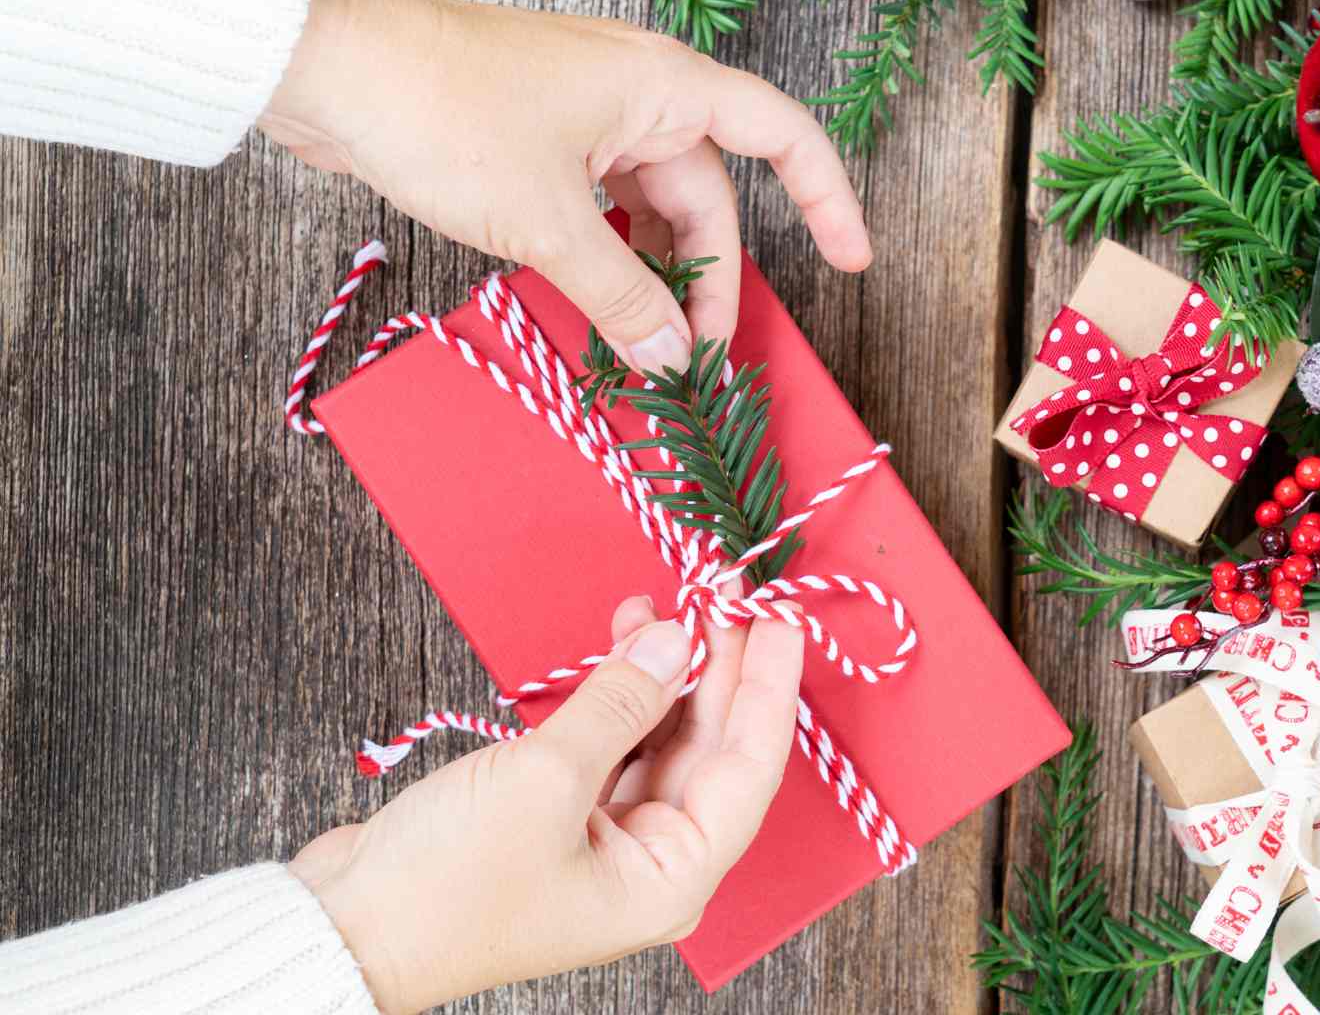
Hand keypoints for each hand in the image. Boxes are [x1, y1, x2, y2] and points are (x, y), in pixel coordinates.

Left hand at [260, 0, 871, 374]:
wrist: (322, 69)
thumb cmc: (441, 115)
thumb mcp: (546, 222)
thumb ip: (623, 295)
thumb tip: (675, 357)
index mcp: (663, 85)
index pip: (782, 136)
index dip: (829, 198)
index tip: (852, 260)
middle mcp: (635, 91)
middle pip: (707, 194)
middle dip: (705, 279)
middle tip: (692, 362)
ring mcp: (583, 112)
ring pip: (649, 206)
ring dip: (652, 274)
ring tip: (642, 346)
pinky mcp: (535, 134)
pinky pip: (599, 203)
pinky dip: (606, 254)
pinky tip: (595, 305)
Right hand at [291, 597, 802, 1012]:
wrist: (342, 927)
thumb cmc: (446, 885)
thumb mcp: (546, 778)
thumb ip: (622, 701)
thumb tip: (678, 640)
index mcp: (672, 879)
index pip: (750, 767)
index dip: (769, 685)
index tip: (780, 615)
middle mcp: (653, 864)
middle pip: (710, 747)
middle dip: (718, 664)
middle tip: (723, 589)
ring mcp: (608, 841)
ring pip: (662, 739)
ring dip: (665, 670)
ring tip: (668, 601)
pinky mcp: (563, 817)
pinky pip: (614, 744)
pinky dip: (620, 692)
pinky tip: (625, 639)